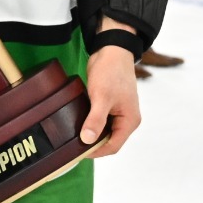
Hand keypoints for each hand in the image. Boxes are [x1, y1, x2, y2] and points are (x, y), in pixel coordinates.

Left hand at [80, 23, 141, 155]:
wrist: (111, 50)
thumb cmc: (111, 71)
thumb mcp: (102, 97)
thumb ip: (96, 120)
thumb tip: (87, 140)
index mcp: (130, 121)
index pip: (113, 146)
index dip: (96, 151)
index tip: (77, 152)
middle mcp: (126, 119)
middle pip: (108, 141)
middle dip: (92, 145)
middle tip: (72, 146)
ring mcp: (118, 113)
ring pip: (103, 132)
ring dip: (90, 134)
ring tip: (72, 137)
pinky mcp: (108, 105)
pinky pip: (99, 121)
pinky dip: (90, 124)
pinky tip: (77, 124)